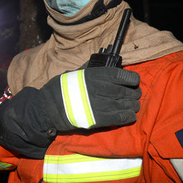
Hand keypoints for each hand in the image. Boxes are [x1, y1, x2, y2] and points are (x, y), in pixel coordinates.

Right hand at [0, 67, 140, 157]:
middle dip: (134, 94)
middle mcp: (99, 89)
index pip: (123, 75)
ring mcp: (100, 105)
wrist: (49, 109)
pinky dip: (128, 116)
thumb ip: (92, 69)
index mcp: (95, 75)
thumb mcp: (75, 73)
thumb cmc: (61, 89)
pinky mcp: (99, 119)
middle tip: (133, 95)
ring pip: (127, 105)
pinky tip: (127, 115)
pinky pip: (122, 118)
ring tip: (131, 106)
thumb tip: (106, 63)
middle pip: (127, 91)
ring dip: (132, 105)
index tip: (133, 81)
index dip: (132, 79)